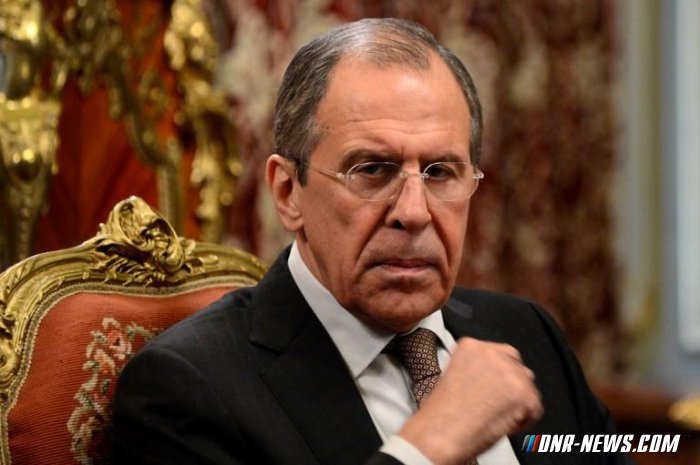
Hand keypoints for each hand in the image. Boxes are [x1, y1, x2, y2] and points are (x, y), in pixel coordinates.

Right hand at [398, 337, 542, 464]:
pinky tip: (504, 425)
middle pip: (516, 365)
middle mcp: (493, 353)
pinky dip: (525, 420)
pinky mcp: (525, 395)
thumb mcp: (453, 375)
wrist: (442, 432)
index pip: (499, 352)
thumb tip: (493, 380)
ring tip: (498, 416)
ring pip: (528, 385)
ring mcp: (511, 373)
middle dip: (511, 384)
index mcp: (471, 346)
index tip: (494, 386)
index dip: (498, 374)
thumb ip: (477, 369)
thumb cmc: (441, 413)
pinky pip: (535, 408)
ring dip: (518, 400)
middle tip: (498, 402)